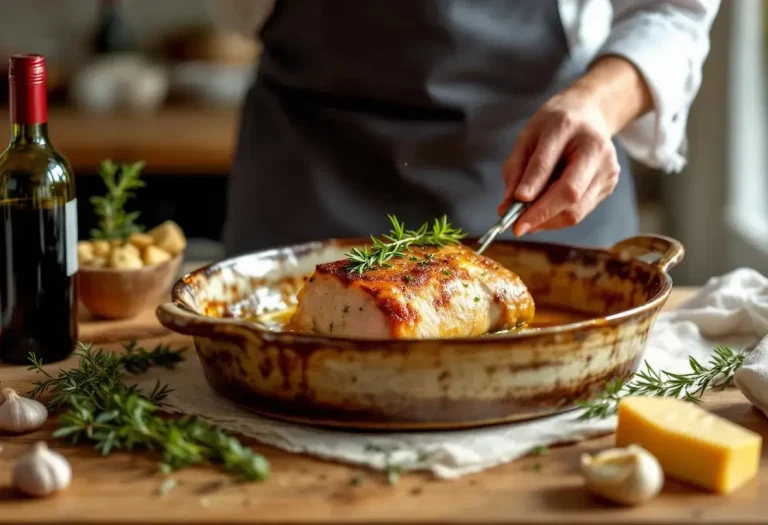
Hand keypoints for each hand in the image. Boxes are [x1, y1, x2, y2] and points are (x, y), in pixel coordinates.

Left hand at [499, 89, 620, 235]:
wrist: (590, 114)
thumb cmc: (553, 125)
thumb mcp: (528, 136)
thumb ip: (516, 169)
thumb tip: (507, 206)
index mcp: (568, 127)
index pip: (547, 163)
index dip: (531, 187)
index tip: (512, 206)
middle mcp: (595, 149)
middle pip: (570, 192)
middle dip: (541, 214)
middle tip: (517, 227)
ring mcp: (607, 169)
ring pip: (576, 210)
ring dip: (547, 221)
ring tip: (526, 221)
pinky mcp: (609, 185)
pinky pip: (580, 211)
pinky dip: (557, 217)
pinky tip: (543, 212)